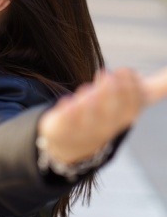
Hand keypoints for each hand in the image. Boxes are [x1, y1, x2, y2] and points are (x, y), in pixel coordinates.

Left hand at [38, 67, 166, 164]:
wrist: (73, 145)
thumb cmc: (106, 116)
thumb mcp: (131, 102)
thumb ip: (154, 88)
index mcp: (123, 119)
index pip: (131, 106)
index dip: (130, 90)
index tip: (127, 70)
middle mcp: (106, 127)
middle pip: (111, 113)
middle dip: (112, 95)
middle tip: (109, 74)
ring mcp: (83, 131)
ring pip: (89, 121)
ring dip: (91, 105)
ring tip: (89, 88)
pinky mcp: (62, 130)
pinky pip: (66, 126)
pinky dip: (68, 114)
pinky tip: (67, 101)